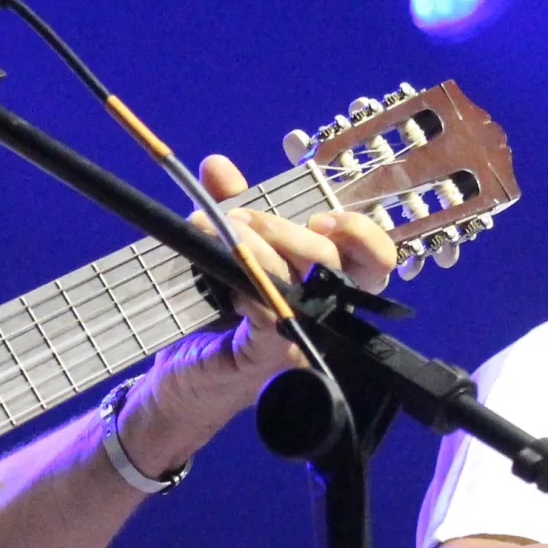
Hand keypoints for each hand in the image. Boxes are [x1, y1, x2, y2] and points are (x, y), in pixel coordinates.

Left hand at [115, 154, 400, 476]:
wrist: (175, 382)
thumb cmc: (207, 321)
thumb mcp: (218, 256)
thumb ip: (228, 211)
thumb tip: (218, 165)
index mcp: (322, 287)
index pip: (372, 260)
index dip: (362, 234)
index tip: (322, 217)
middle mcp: (320, 316)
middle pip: (336, 263)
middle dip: (286, 229)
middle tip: (237, 216)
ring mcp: (296, 341)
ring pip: (305, 286)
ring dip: (262, 249)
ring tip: (222, 230)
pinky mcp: (264, 359)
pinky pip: (272, 315)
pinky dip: (251, 286)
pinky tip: (228, 277)